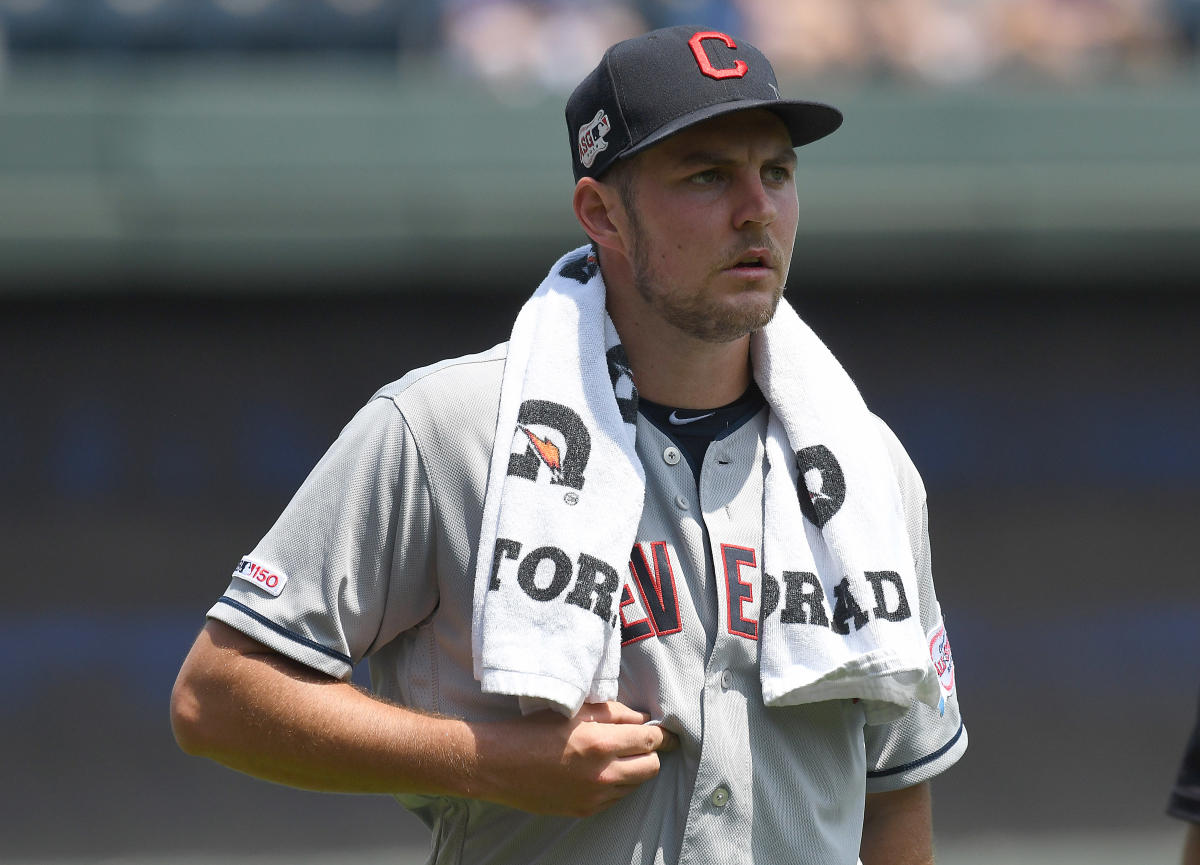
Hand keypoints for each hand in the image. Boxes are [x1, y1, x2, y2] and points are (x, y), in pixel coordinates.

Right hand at [467, 701, 678, 816]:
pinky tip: (599, 771)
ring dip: (634, 768)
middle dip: (652, 752)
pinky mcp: (584, 810)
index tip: (668, 731)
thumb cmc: (534, 730)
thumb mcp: (574, 710)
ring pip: (635, 784)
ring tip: (616, 755)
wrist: (499, 765)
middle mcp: (602, 773)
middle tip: (641, 742)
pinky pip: (616, 798)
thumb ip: (614, 712)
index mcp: (600, 742)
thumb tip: (642, 719)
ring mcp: (594, 797)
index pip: (651, 739)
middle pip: (651, 766)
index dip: (663, 733)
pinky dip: (616, 784)